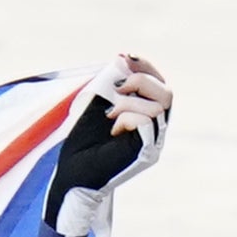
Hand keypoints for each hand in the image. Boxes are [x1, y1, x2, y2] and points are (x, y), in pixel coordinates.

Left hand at [45, 56, 171, 235]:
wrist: (69, 178)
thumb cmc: (79, 148)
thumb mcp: (95, 108)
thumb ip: (109, 86)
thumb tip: (123, 59)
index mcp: (144, 118)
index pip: (159, 86)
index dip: (146, 69)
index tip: (126, 58)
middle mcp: (154, 131)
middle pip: (167, 94)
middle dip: (142, 82)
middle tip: (117, 89)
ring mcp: (153, 142)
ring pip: (159, 105)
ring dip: (129, 102)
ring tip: (109, 115)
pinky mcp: (146, 152)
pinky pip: (148, 120)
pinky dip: (128, 116)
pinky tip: (113, 128)